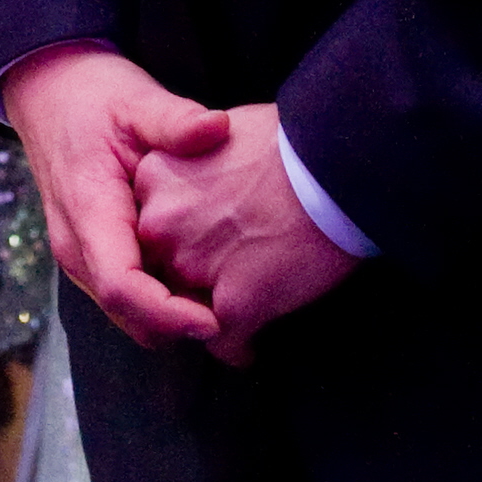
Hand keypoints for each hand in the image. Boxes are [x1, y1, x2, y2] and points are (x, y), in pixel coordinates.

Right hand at [1, 45, 230, 349]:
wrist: (49, 91)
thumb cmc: (92, 96)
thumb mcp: (135, 100)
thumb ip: (174, 120)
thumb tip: (217, 127)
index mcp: (86, 210)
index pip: (120, 287)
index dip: (168, 314)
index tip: (217, 320)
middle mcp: (76, 245)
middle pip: (128, 315)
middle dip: (180, 326)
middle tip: (240, 314)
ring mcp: (80, 254)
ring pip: (128, 313)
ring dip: (173, 316)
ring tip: (227, 296)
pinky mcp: (92, 254)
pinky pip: (128, 297)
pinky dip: (164, 300)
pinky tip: (202, 277)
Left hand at [134, 102, 360, 365]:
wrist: (333, 166)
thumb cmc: (287, 143)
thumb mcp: (216, 133)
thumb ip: (193, 165)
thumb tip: (207, 185)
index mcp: (153, 177)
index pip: (148, 226)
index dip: (177, 239)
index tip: (203, 245)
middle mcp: (161, 225)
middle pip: (161, 269)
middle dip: (188, 280)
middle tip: (222, 281)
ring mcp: (194, 266)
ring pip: (185, 312)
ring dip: (209, 316)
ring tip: (239, 315)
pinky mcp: (233, 305)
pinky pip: (225, 344)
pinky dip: (240, 348)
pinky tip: (253, 345)